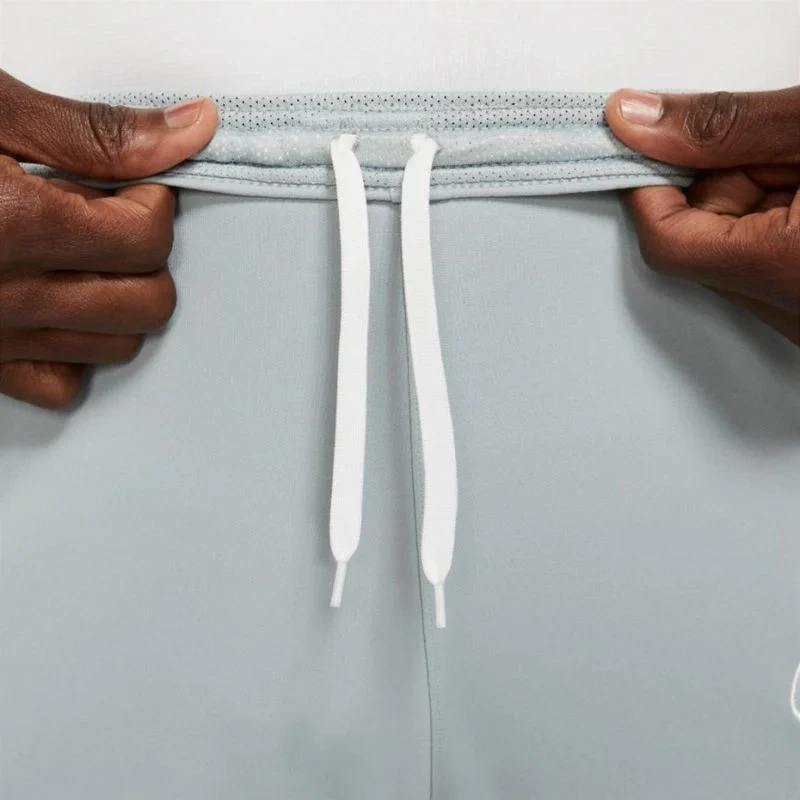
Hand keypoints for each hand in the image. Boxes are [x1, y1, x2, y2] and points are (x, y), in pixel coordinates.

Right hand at [0, 72, 216, 407]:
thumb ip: (90, 134)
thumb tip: (186, 133)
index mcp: (11, 226)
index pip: (146, 241)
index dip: (152, 204)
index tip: (132, 186)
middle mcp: (1, 296)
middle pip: (145, 304)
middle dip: (145, 256)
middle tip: (113, 217)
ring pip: (113, 348)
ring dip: (117, 300)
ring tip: (83, 255)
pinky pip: (56, 384)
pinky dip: (72, 350)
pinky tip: (54, 304)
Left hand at [605, 87, 799, 344]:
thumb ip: (725, 128)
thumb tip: (638, 123)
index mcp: (788, 268)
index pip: (667, 241)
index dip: (648, 188)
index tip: (645, 148)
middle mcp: (795, 311)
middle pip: (698, 247)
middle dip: (714, 187)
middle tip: (761, 147)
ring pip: (731, 255)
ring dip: (749, 201)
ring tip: (798, 169)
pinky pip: (764, 265)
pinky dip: (772, 220)